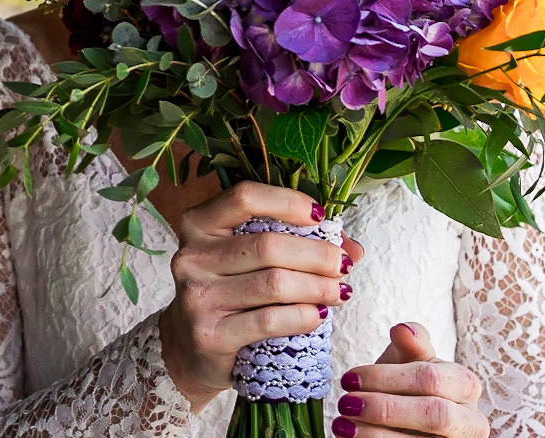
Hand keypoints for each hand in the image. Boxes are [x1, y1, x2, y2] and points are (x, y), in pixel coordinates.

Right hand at [157, 182, 358, 412]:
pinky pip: (268, 320)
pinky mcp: (209, 334)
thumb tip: (353, 248)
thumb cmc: (230, 293)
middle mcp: (191, 256)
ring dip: (317, 286)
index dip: (288, 202)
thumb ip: (295, 242)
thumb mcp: (249, 259)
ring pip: (273, 283)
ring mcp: (197, 296)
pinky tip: (319, 315)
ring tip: (339, 291)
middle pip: (267, 245)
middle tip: (342, 265)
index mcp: (198, 224)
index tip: (321, 217)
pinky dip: (302, 316)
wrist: (191, 348)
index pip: (244, 197)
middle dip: (316, 254)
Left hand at [331, 322, 487, 437]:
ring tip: (342, 424)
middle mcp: (470, 421)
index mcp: (466, 385)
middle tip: (346, 403)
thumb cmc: (409, 386)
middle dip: (385, 409)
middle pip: (434, 415)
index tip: (350, 378)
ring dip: (375, 434)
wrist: (410, 419)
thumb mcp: (409, 361)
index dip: (387, 378)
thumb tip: (403, 330)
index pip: (430, 379)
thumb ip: (411, 344)